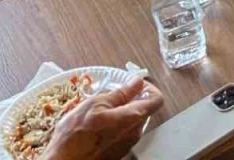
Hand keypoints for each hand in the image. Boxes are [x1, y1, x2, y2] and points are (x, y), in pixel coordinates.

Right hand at [41, 78, 163, 159]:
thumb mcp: (96, 104)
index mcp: (133, 118)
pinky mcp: (117, 151)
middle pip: (143, 109)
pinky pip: (122, 133)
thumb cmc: (76, 135)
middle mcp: (135, 133)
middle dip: (131, 99)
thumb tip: (137, 82)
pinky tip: (96, 124)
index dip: (148, 88)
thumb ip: (121, 93)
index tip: (135, 84)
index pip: (157, 99)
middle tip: (111, 95)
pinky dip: (114, 124)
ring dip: (119, 112)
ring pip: (131, 121)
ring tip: (99, 110)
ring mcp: (127, 144)